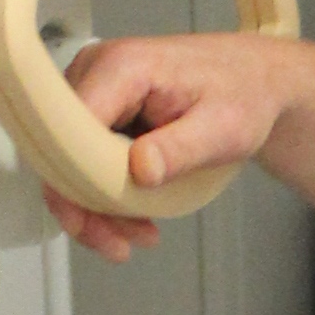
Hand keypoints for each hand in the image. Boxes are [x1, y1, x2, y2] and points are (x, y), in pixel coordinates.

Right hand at [41, 33, 299, 257]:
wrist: (253, 79)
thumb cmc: (243, 94)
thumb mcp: (225, 128)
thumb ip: (181, 149)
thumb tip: (139, 170)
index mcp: (121, 67)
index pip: (69, 131)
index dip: (71, 183)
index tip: (91, 225)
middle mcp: (94, 71)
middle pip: (61, 151)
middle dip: (84, 206)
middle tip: (118, 246)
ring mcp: (92, 88)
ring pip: (68, 161)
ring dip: (95, 207)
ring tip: (136, 237)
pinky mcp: (98, 107)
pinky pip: (84, 158)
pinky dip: (105, 193)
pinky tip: (135, 218)